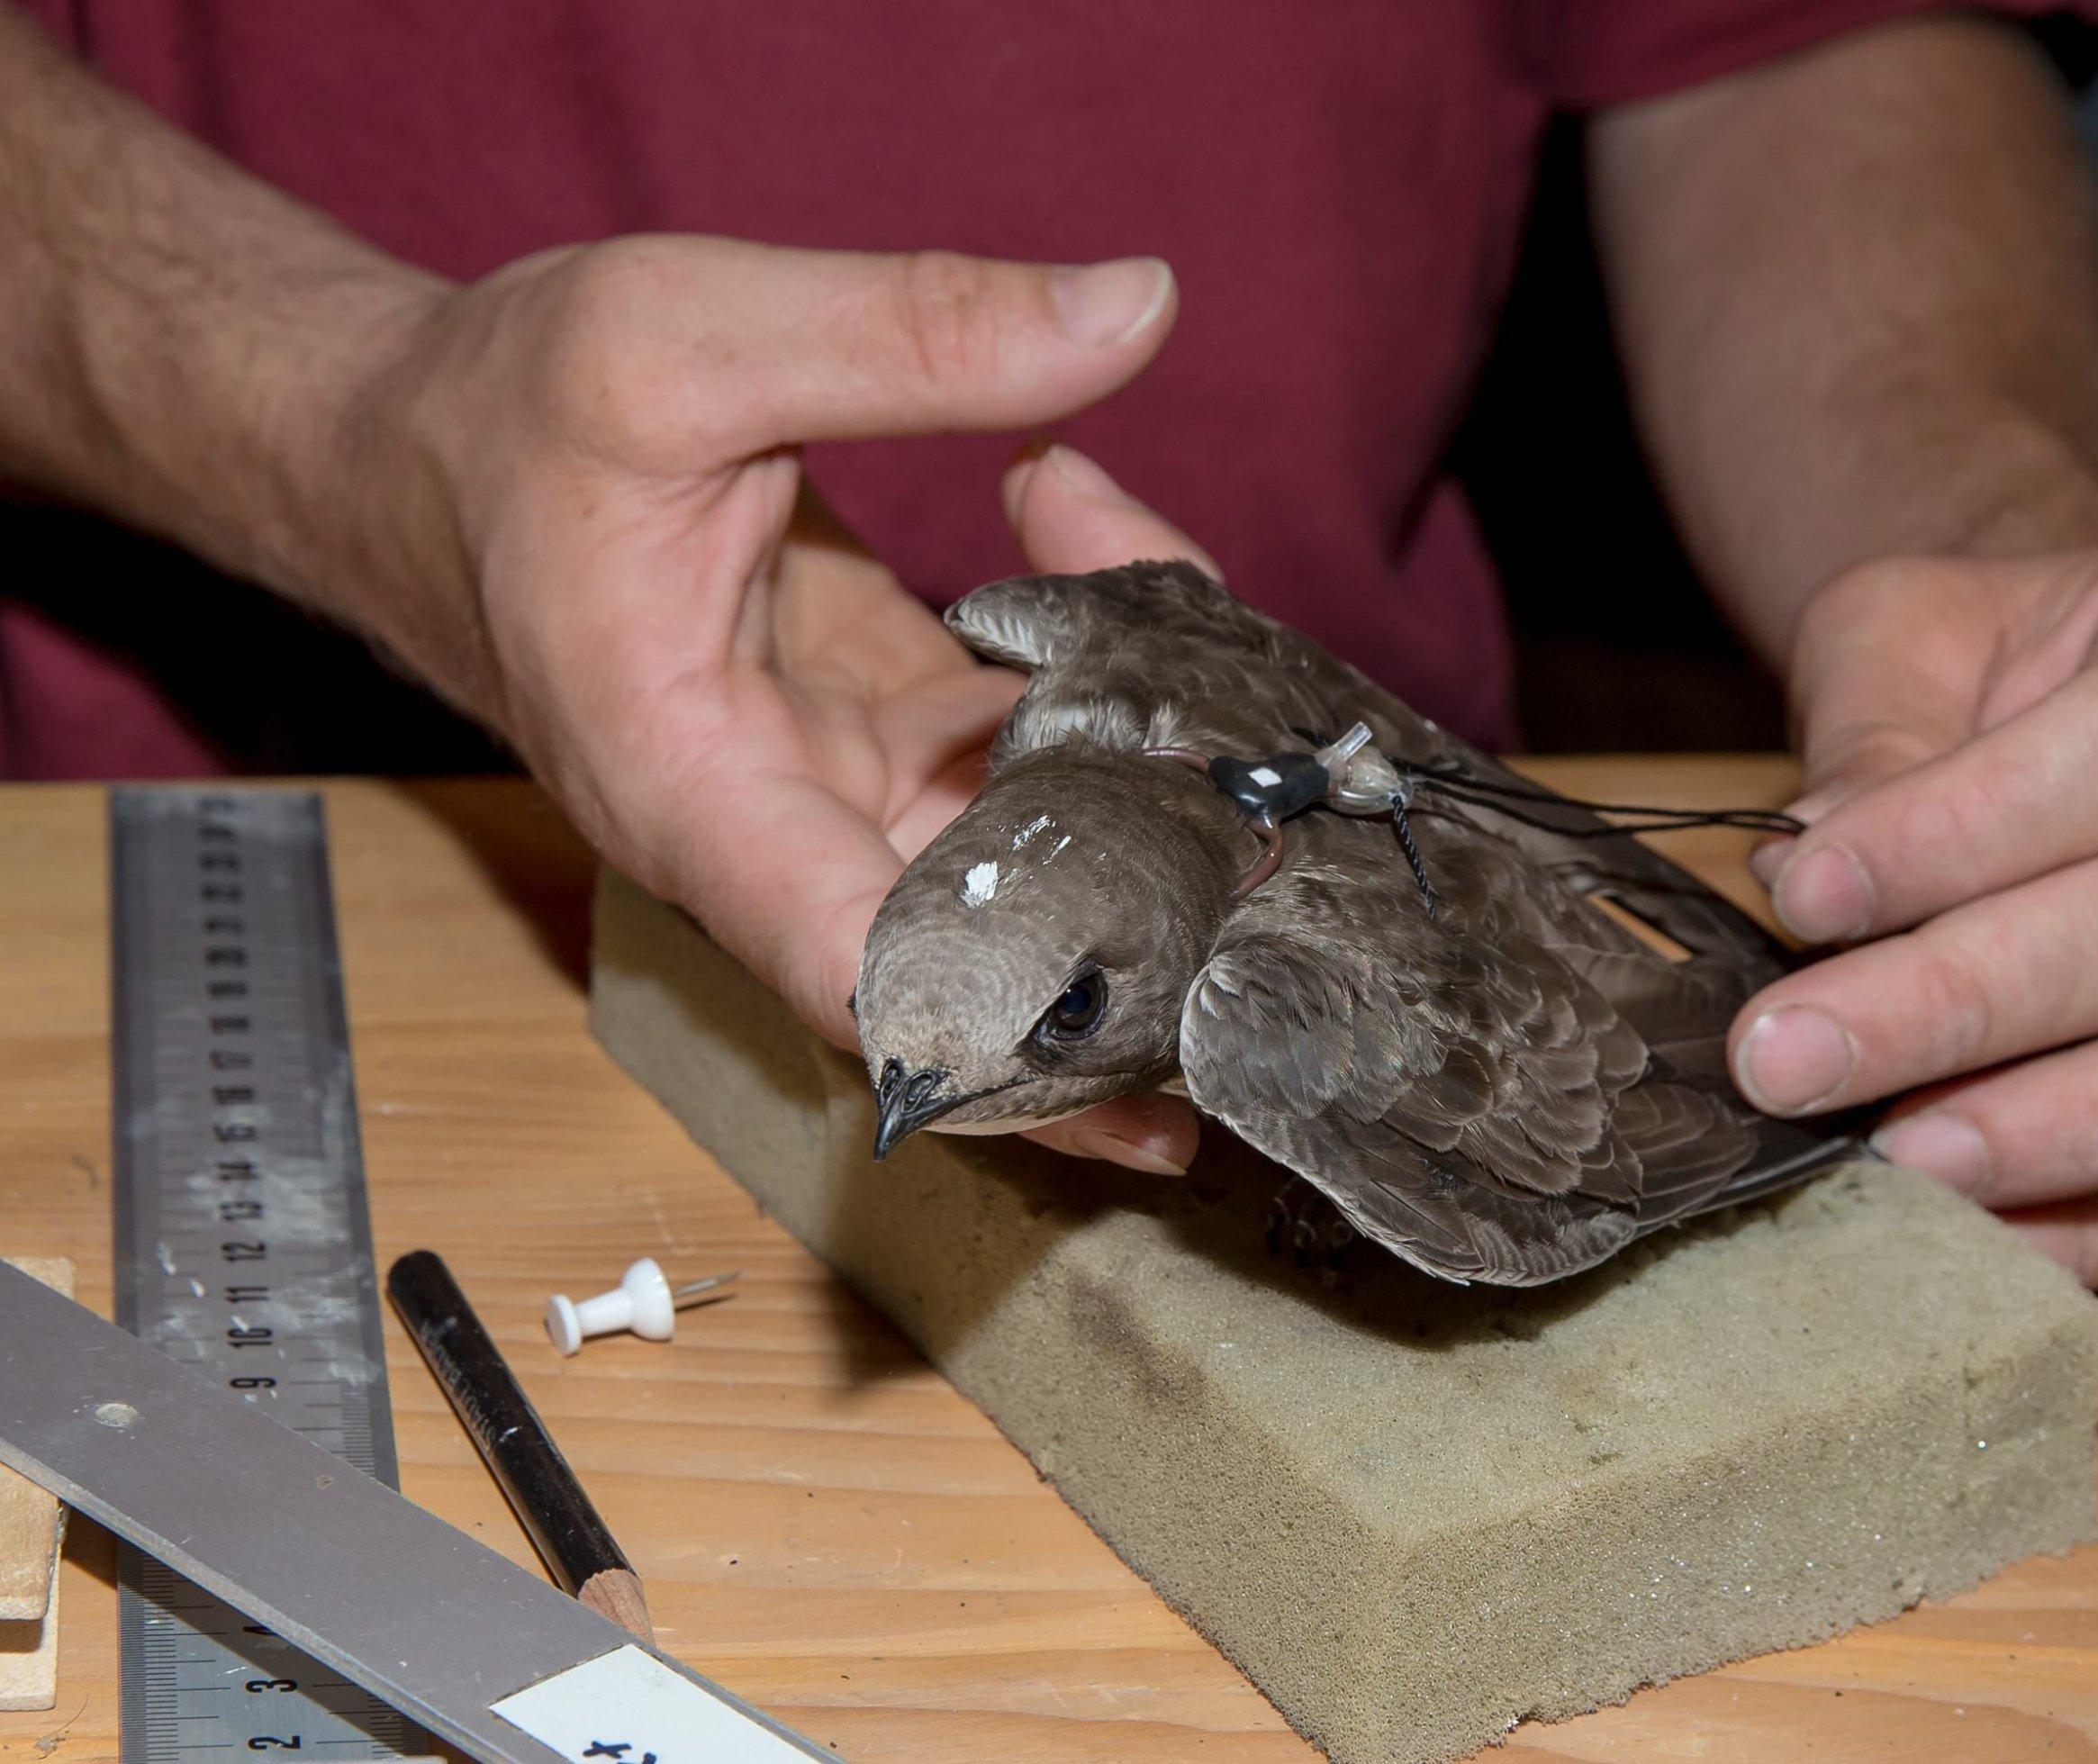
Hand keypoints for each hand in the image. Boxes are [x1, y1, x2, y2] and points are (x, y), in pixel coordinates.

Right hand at [339, 235, 1202, 1171]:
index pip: (864, 971)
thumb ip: (912, 331)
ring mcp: (830, 795)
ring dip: (1142, 773)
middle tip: (1295, 846)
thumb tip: (1134, 310)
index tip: (1155, 1085)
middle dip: (1146, 904)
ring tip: (1243, 688)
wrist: (419, 445)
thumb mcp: (680, 338)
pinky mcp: (873, 738)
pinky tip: (1122, 561)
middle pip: (988, 928)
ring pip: (1027, 839)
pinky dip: (1094, 684)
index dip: (1014, 1042)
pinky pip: (1018, 755)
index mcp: (695, 793)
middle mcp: (772, 832)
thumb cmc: (499, 415)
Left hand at [1731, 536, 2097, 1286]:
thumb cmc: (1984, 667)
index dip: (1964, 829)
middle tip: (1791, 1061)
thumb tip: (1809, 874)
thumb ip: (1869, 739)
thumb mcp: (1906, 636)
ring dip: (2063, 1129)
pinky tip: (1958, 1233)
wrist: (2068, 702)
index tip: (1804, 895)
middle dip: (1965, 1005)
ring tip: (1895, 1161)